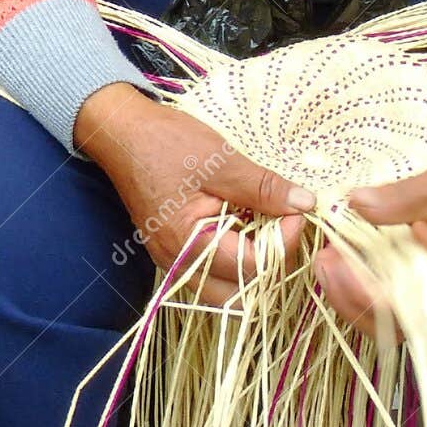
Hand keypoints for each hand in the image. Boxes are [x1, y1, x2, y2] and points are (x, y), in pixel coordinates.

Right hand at [75, 84, 314, 306]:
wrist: (122, 132)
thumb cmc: (166, 142)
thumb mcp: (221, 160)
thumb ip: (263, 188)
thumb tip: (305, 203)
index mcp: (187, 245)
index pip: (251, 268)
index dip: (283, 242)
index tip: (296, 210)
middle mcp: (178, 265)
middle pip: (239, 295)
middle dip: (272, 264)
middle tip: (285, 223)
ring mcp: (174, 261)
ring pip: (226, 288)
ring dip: (254, 264)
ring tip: (268, 224)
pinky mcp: (176, 251)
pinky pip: (213, 271)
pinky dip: (237, 255)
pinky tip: (248, 223)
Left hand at [315, 134, 426, 333]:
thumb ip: (399, 199)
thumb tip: (354, 205)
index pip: (400, 309)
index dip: (361, 292)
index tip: (334, 261)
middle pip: (390, 323)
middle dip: (350, 299)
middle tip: (322, 262)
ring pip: (388, 311)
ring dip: (353, 291)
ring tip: (327, 258)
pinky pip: (393, 288)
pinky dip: (367, 277)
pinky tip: (346, 254)